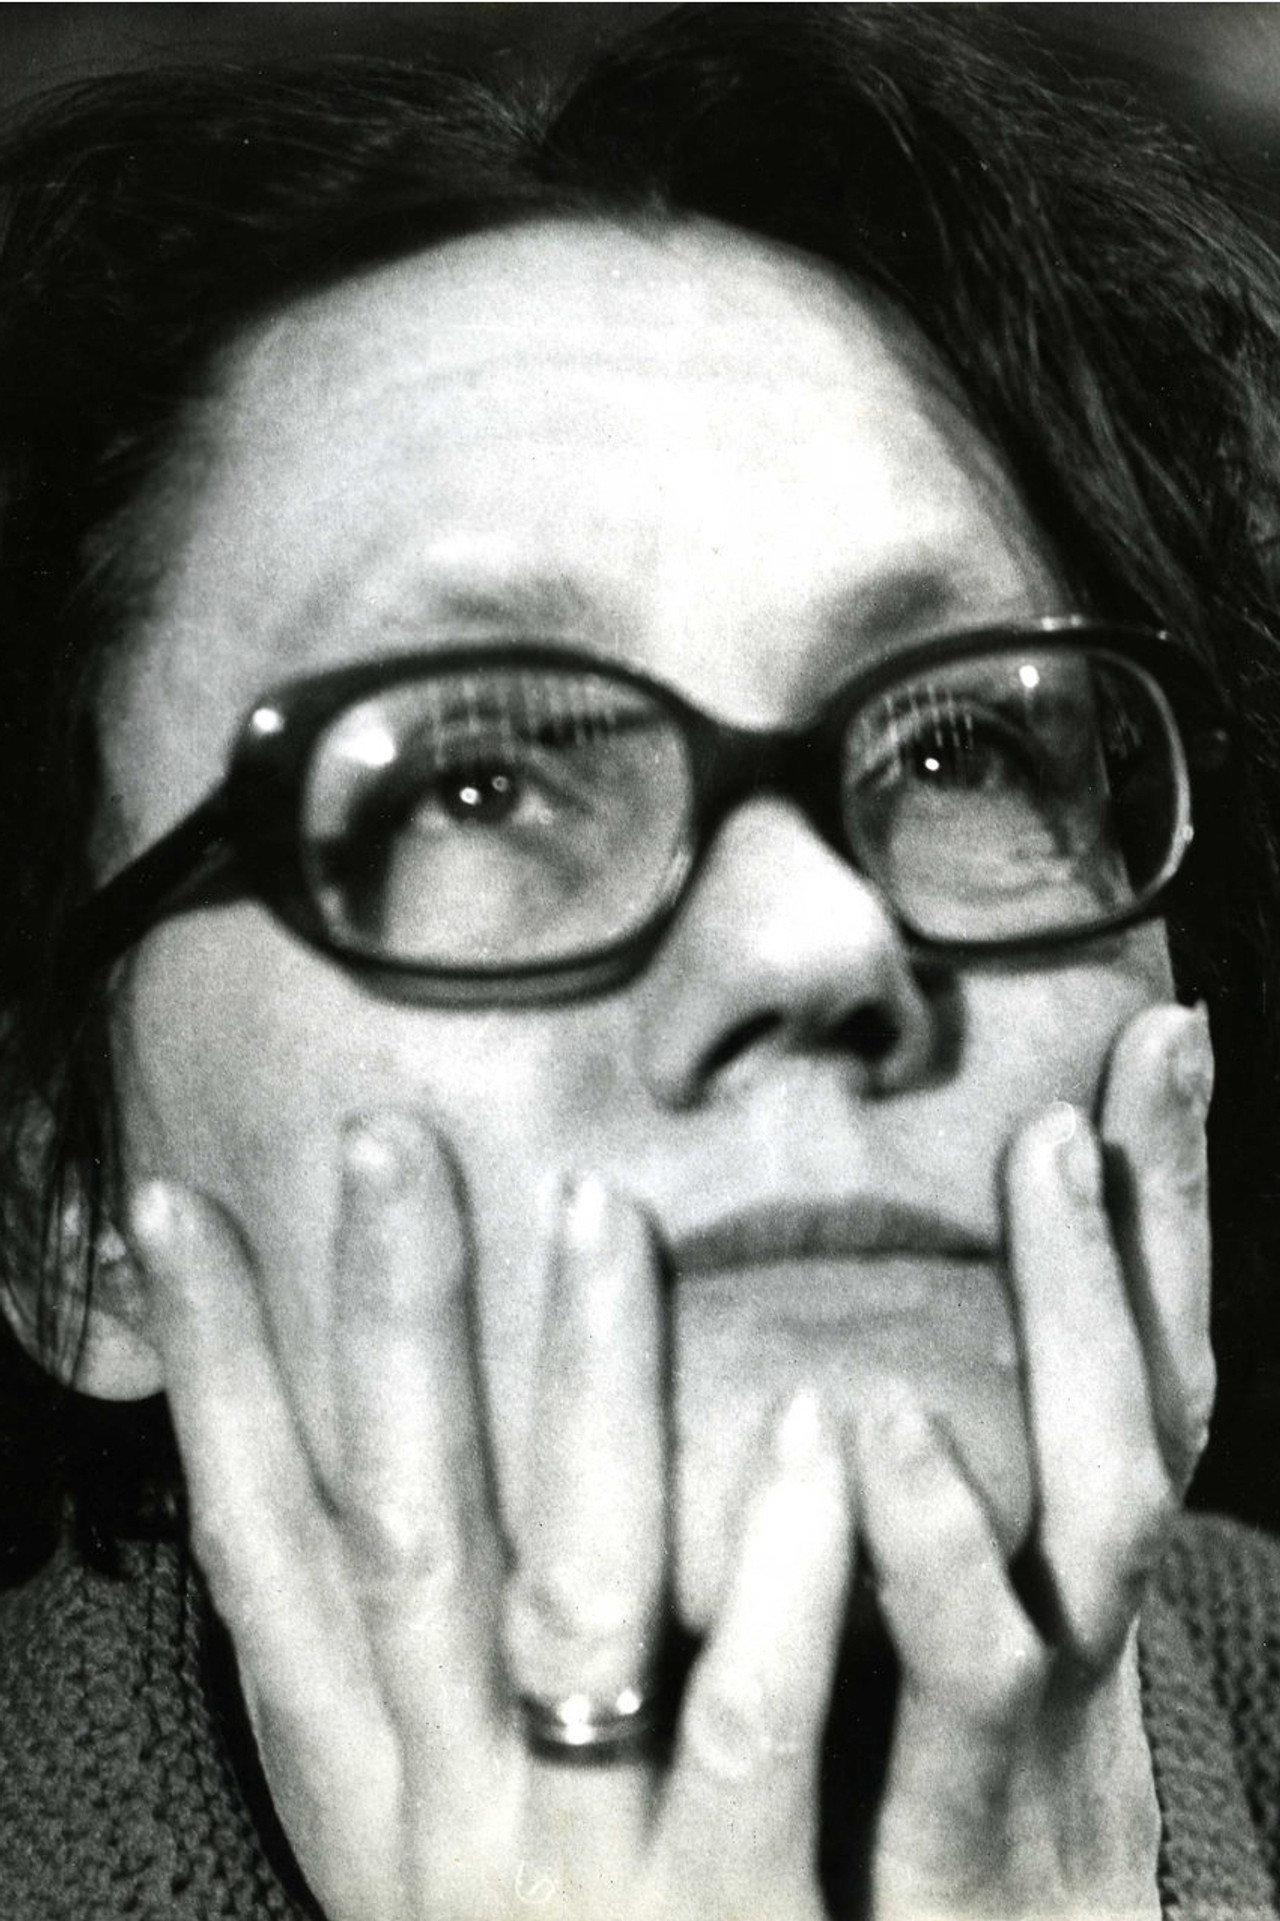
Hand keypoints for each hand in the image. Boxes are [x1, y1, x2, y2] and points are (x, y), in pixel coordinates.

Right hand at [130, 1117, 853, 1920]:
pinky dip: (777, 1573)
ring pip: (560, 1592)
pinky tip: (815, 1420)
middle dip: (378, 1326)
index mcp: (368, 1796)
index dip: (215, 1376)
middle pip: (395, 1530)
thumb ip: (429, 1700)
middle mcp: (442, 1820)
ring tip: (597, 1209)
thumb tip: (395, 1494)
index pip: (260, 1550)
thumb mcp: (444, 1859)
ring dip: (578, 1392)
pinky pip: (741, 1729)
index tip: (176, 1212)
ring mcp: (574, 1876)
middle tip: (387, 1138)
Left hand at [858, 1001, 1212, 1918]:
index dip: (1161, 1202)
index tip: (1160, 1036)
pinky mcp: (972, 1828)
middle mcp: (1087, 1615)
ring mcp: (1052, 1713)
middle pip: (1147, 1393)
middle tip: (1118, 1065)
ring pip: (1100, 1503)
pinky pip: (967, 1677)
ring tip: (1049, 1161)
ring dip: (1076, 1326)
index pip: (1140, 1351)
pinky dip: (938, 1549)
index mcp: (1067, 1564)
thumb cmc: (917, 1805)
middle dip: (1138, 1223)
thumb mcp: (925, 1635)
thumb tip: (830, 1316)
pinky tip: (879, 1431)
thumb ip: (896, 1494)